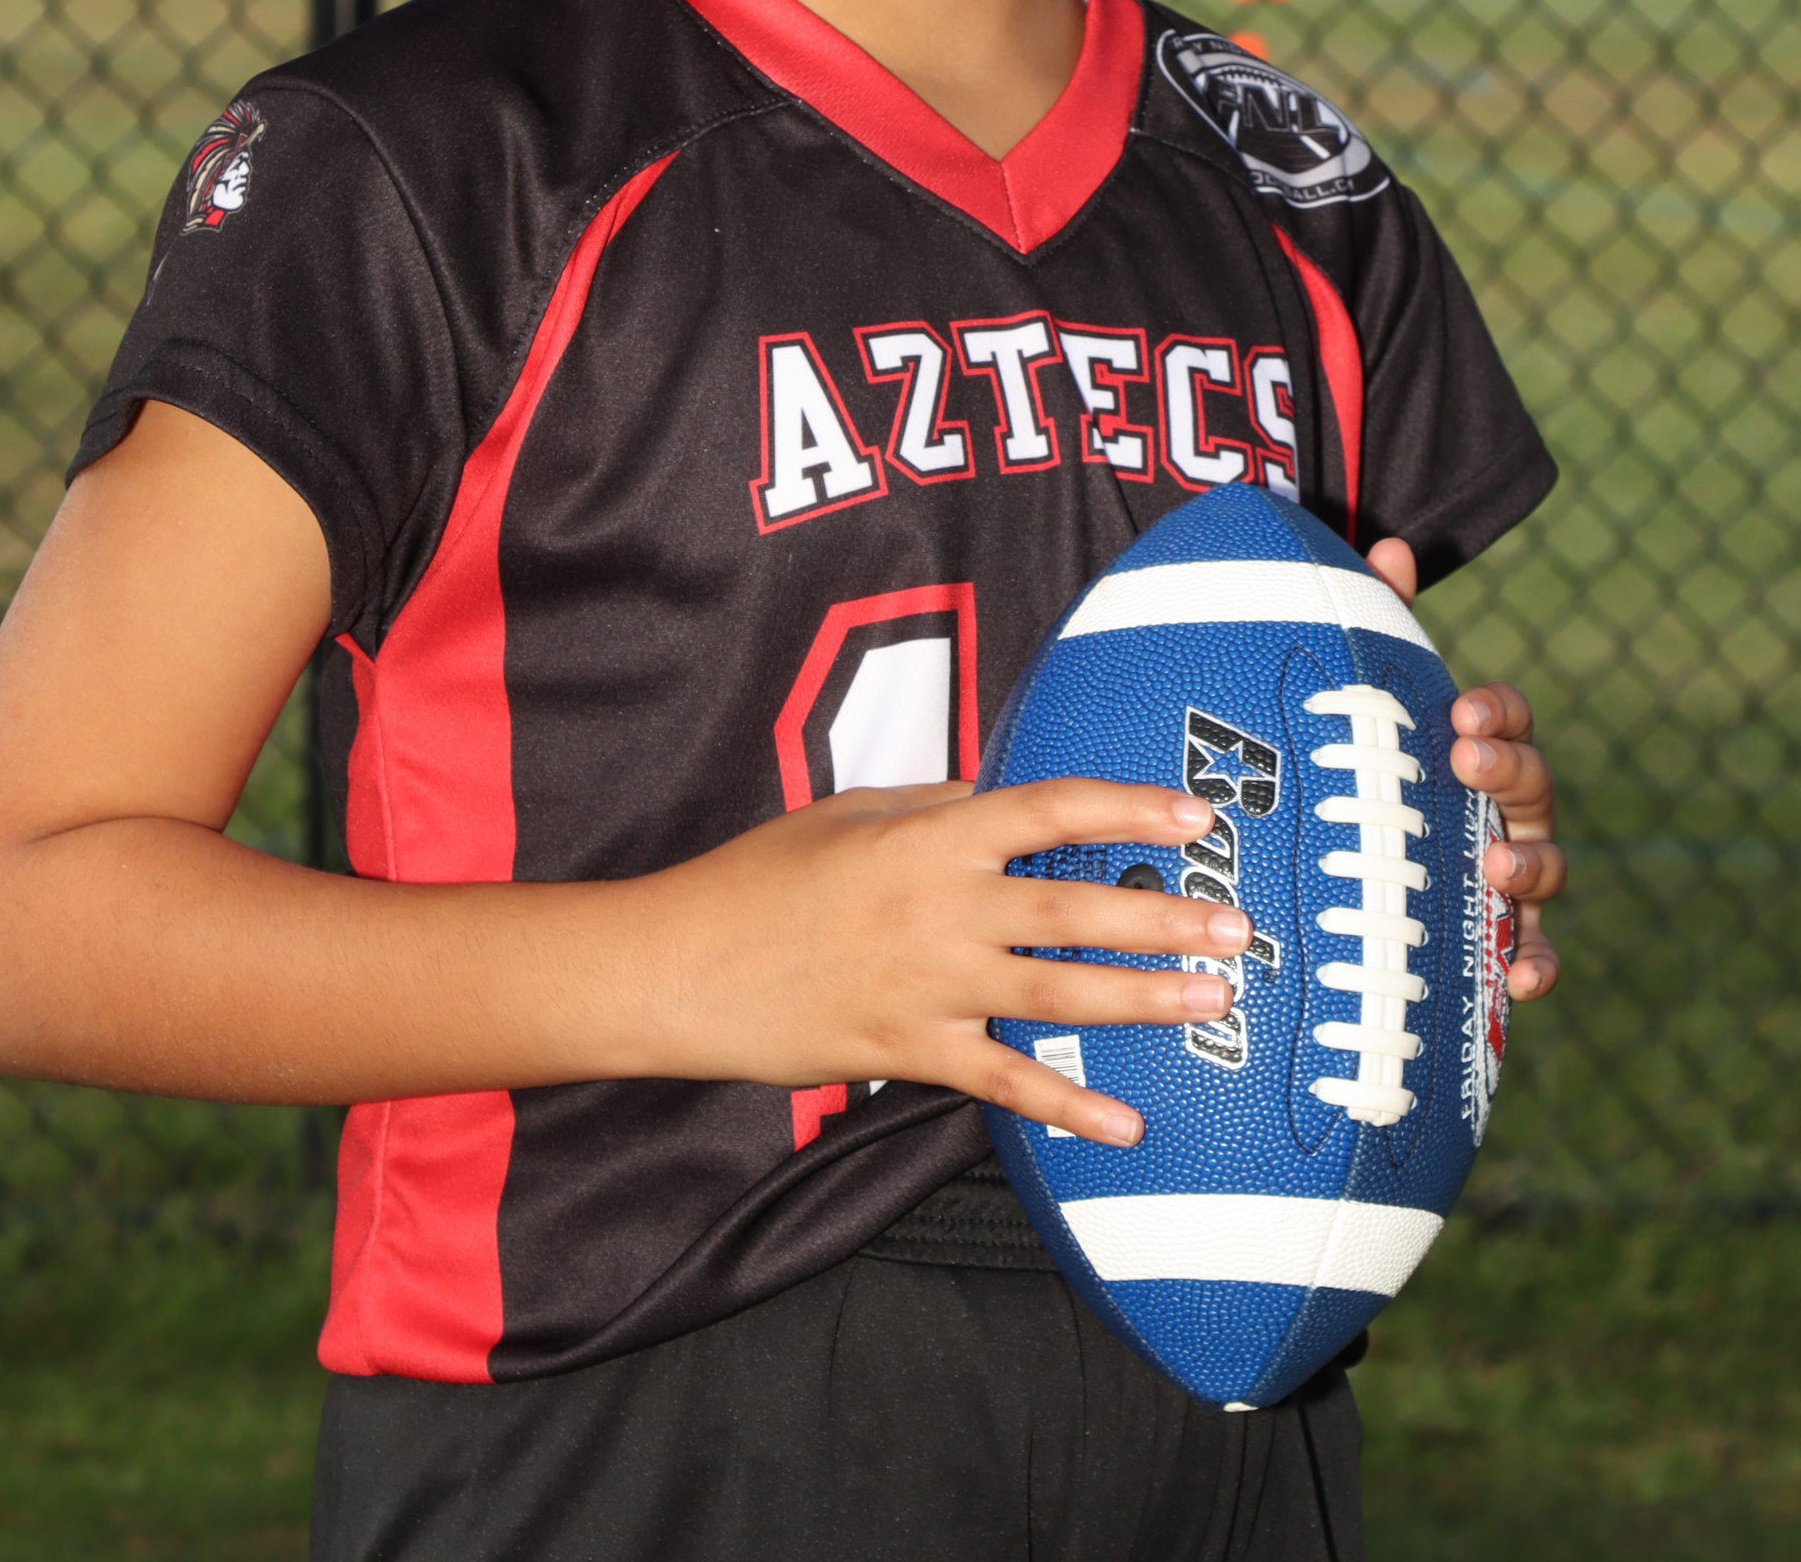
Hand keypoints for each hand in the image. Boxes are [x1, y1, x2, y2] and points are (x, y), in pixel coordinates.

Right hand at [637, 776, 1248, 1147]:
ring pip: (1058, 992)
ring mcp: (931, 985)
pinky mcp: (912, 1049)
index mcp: (929, 838)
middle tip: (1236, 925)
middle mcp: (942, 909)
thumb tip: (995, 797)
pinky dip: (1067, 1105)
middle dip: (1164, 916)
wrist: (684, 966)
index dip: (1126, 809)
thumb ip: (930, 805)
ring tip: (1210, 999)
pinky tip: (1124, 1123)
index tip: (1192, 816)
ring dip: (1142, 998)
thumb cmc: (760, 879)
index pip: (1049, 811)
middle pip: (1075, 908)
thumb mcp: (846, 814)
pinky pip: (1005, 1082)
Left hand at [1367, 537, 1564, 1003]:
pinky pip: (1530, 955)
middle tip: (1465, 762)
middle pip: (1532, 786)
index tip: (1461, 711)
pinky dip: (1536, 967)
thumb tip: (1390, 548)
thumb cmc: (1368, 766)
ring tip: (1496, 864)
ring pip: (1543, 869)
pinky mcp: (1496, 943)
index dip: (1496, 711)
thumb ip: (1378, 625)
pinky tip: (1521, 982)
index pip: (1507, 717)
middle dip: (1506, 771)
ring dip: (1529, 866)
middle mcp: (1505, 809)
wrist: (1348, 862)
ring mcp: (1508, 875)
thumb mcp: (1365, 702)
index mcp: (1479, 746)